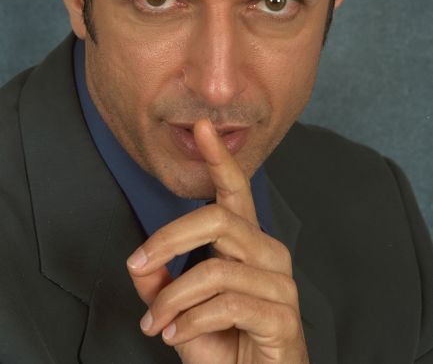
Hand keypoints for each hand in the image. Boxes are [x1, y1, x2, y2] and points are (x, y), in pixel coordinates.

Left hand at [126, 118, 309, 363]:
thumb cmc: (226, 346)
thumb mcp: (182, 311)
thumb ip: (161, 285)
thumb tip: (139, 264)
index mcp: (247, 243)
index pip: (235, 191)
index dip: (218, 158)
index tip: (201, 127)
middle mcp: (268, 253)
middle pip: (218, 220)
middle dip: (169, 239)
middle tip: (138, 263)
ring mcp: (280, 283)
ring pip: (215, 269)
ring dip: (173, 298)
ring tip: (156, 323)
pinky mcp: (282, 316)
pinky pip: (227, 304)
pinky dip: (190, 322)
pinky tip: (177, 336)